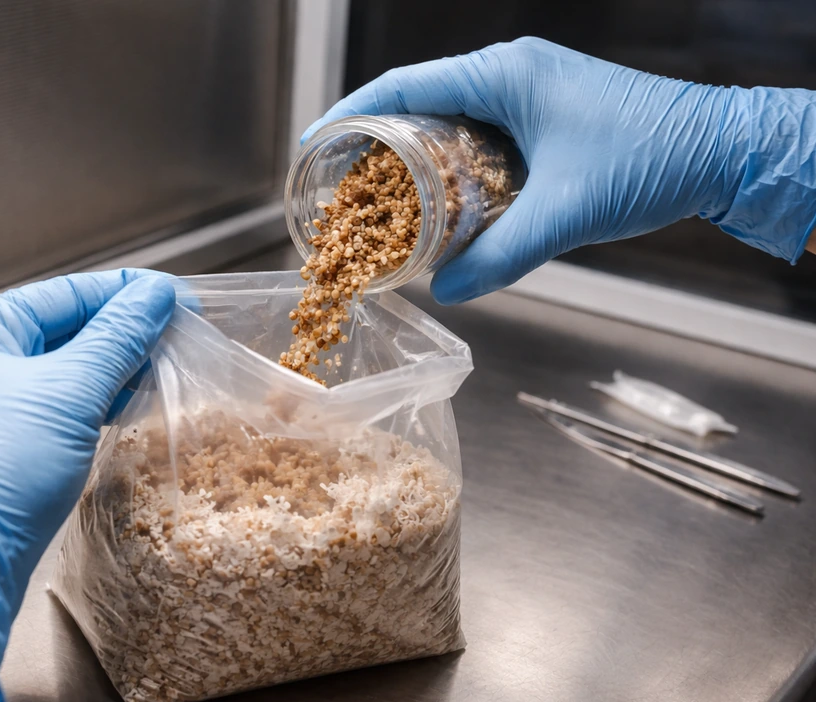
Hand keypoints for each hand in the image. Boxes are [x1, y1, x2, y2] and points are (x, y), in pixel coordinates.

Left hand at [0, 269, 175, 701]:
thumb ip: (117, 337)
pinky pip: (64, 406)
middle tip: (180, 337)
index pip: (70, 291)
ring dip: (117, 368)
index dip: (130, 293)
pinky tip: (128, 407)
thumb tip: (155, 296)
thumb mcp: (68, 391)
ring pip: (70, 370)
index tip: (179, 299)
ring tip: (162, 371)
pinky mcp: (9, 445)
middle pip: (71, 328)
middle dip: (127, 332)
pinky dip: (99, 402)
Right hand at [307, 37, 815, 302]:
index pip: (404, 85)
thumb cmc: (651, 161)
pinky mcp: (544, 116)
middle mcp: (510, 74)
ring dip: (414, 157)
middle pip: (418, 101)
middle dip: (375, 141)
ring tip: (379, 199)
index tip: (315, 145)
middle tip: (342, 185)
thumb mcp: (564, 215)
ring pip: (449, 121)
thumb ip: (500, 259)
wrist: (722, 152)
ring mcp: (528, 93)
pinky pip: (479, 137)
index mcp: (505, 74)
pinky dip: (452, 167)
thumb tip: (447, 294)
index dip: (351, 113)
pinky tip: (439, 204)